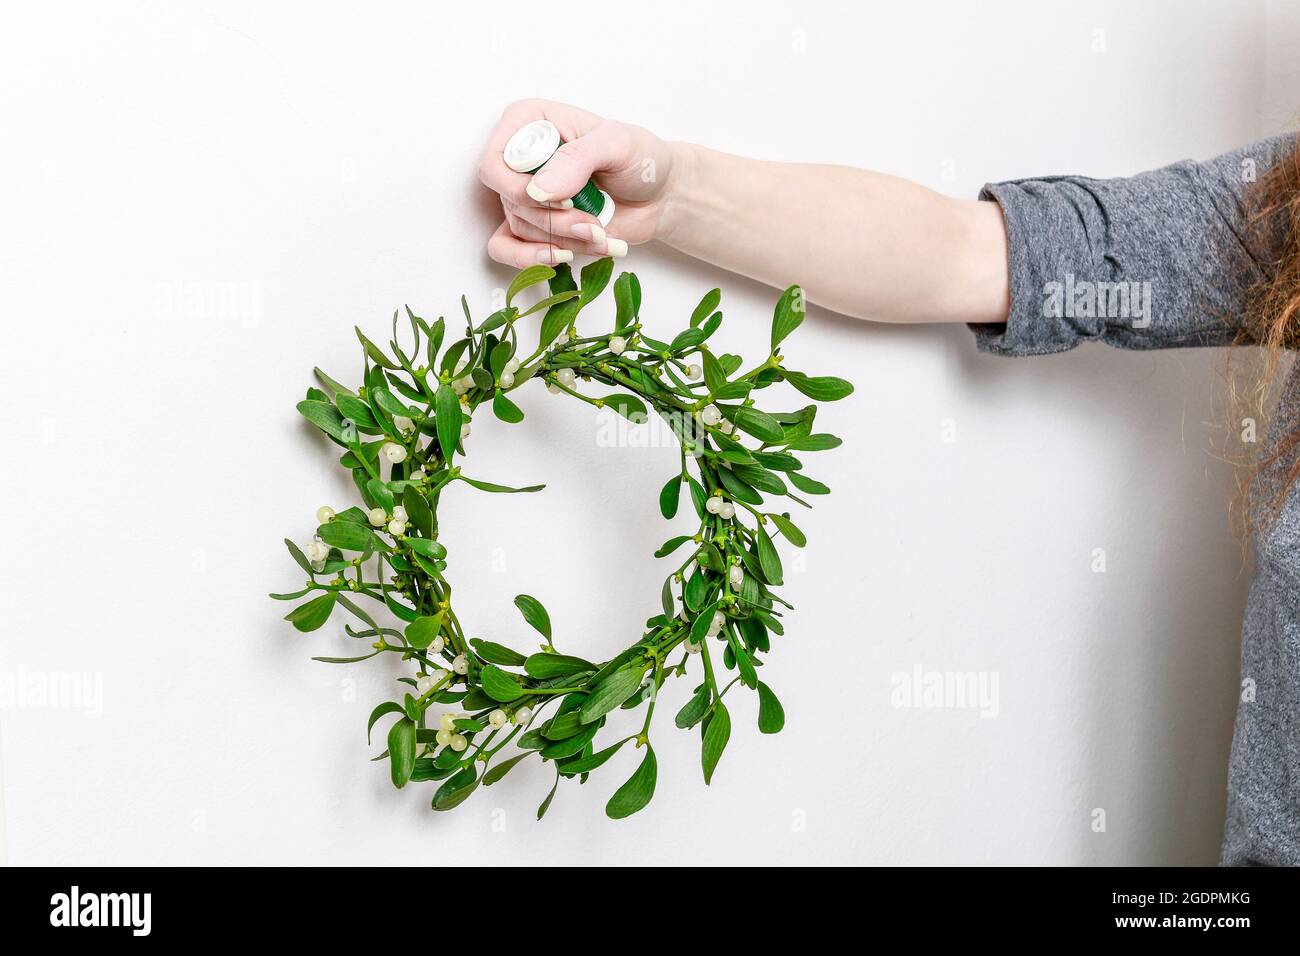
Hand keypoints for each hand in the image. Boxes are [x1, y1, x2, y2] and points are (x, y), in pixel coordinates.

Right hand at [478, 99, 677, 266]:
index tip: (566, 199)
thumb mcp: (618, 144)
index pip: (495, 162)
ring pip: (520, 228)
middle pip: (509, 201)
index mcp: (530, 123)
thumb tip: (539, 190)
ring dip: (562, 240)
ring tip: (600, 234)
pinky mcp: (534, 225)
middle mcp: (521, 159)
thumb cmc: (640, 159)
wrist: (658, 196)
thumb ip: (578, 158)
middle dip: (555, 221)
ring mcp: (525, 194)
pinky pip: (506, 249)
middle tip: (593, 222)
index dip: (521, 189)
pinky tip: (564, 257)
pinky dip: (533, 259)